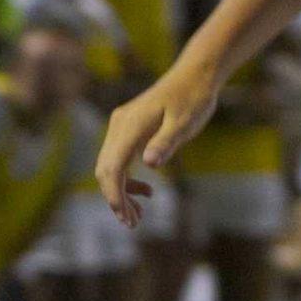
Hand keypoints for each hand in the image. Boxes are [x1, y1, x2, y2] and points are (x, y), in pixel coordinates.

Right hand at [96, 62, 218, 225]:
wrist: (194, 76)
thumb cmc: (193, 99)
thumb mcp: (184, 123)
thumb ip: (166, 143)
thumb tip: (149, 164)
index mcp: (130, 126)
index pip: (112, 168)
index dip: (115, 196)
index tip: (125, 218)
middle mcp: (119, 126)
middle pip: (105, 170)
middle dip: (116, 199)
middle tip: (133, 223)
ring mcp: (121, 126)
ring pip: (110, 167)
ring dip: (121, 192)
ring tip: (138, 215)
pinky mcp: (128, 129)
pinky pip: (119, 159)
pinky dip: (127, 179)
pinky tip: (147, 191)